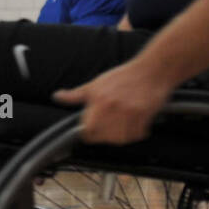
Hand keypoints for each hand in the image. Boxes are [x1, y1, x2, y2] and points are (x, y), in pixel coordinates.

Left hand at [52, 60, 173, 144]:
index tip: (90, 132)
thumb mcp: (95, 83)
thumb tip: (57, 96)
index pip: (87, 130)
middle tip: (108, 129)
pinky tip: (134, 125)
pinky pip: (136, 135)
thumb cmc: (124, 76)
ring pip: (120, 139)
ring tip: (121, 127)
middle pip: (104, 137)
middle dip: (104, 135)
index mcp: (98, 100)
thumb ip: (75, 94)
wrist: (152, 70)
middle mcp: (112, 107)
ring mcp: (129, 112)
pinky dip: (134, 134)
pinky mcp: (143, 116)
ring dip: (120, 137)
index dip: (88, 133)